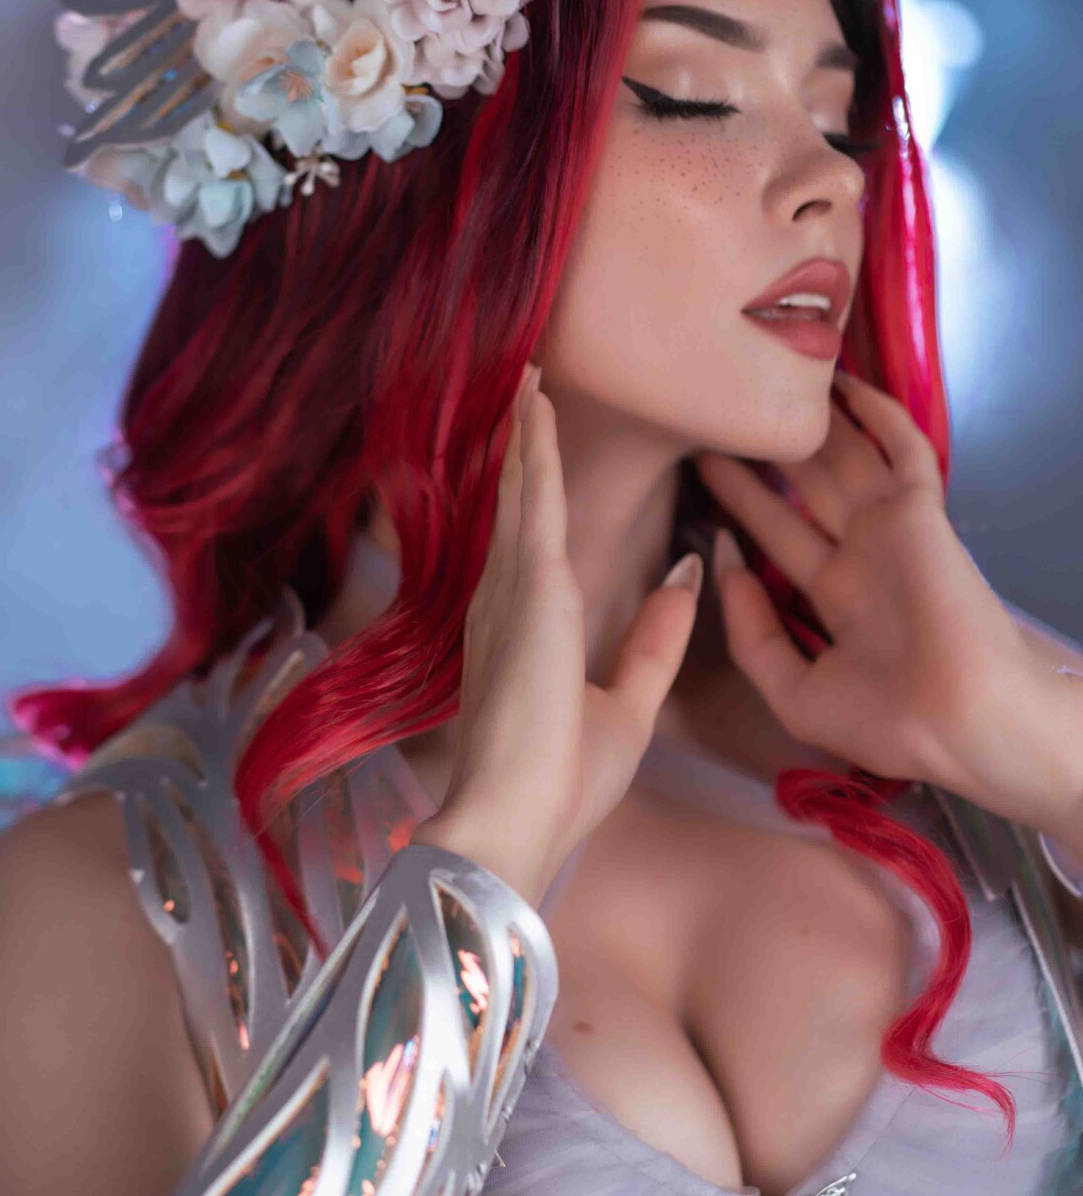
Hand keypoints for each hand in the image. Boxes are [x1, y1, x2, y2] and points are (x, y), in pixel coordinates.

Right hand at [416, 364, 701, 907]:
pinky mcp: (531, 587)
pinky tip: (537, 402)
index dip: (534, 499)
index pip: (533, 550)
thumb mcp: (628, 704)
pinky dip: (537, 447)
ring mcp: (511, 590)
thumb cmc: (564, 782)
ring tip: (528, 377)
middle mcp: (505, 603)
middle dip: (522, 451)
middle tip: (524, 391)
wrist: (518, 818)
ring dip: (525, 433)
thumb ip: (654, 640)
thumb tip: (691, 577)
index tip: (539, 459)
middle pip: (518, 508)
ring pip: (523, 492)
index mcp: (523, 635)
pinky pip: (537, 499)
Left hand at [696, 373, 1078, 827]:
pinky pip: (903, 451)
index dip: (743, 502)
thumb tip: (725, 564)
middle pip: (803, 489)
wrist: (960, 724)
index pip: (779, 536)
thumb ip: (752, 633)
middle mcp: (861, 558)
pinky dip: (880, 416)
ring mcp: (891, 532)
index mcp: (838, 600)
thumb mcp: (795, 692)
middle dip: (764, 452)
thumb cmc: (886, 723)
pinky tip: (845, 384)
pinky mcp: (920, 514)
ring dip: (811, 424)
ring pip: (844, 461)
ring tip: (768, 381)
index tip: (702, 470)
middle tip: (720, 411)